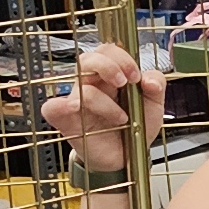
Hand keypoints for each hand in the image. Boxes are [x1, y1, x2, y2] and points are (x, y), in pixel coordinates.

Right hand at [39, 44, 164, 173]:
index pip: (107, 51)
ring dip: (104, 101)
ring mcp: (77, 101)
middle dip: (108, 66)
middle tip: (124, 83)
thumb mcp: (154, 105)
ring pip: (80, 85)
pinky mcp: (66, 120)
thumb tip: (150, 80)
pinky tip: (76, 108)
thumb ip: (156, 86)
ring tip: (121, 118)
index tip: (136, 76)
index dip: (122, 58)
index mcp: (111, 75)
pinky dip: (60, 105)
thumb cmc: (135, 127)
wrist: (127, 158)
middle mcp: (91, 84)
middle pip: (88, 58)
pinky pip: (51, 107)